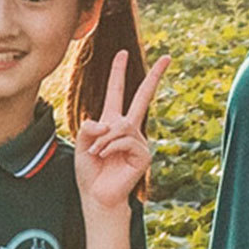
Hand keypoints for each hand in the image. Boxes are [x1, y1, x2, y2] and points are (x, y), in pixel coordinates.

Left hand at [69, 56, 159, 219]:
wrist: (97, 195)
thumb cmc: (89, 171)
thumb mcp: (81, 144)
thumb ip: (89, 128)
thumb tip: (107, 124)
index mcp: (112, 122)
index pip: (117, 92)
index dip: (118, 72)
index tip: (123, 53)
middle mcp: (128, 128)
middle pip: (143, 97)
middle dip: (155, 76)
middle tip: (168, 57)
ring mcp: (138, 141)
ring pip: (121, 126)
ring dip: (103, 140)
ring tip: (96, 154)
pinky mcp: (143, 154)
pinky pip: (125, 140)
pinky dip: (110, 148)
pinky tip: (106, 158)